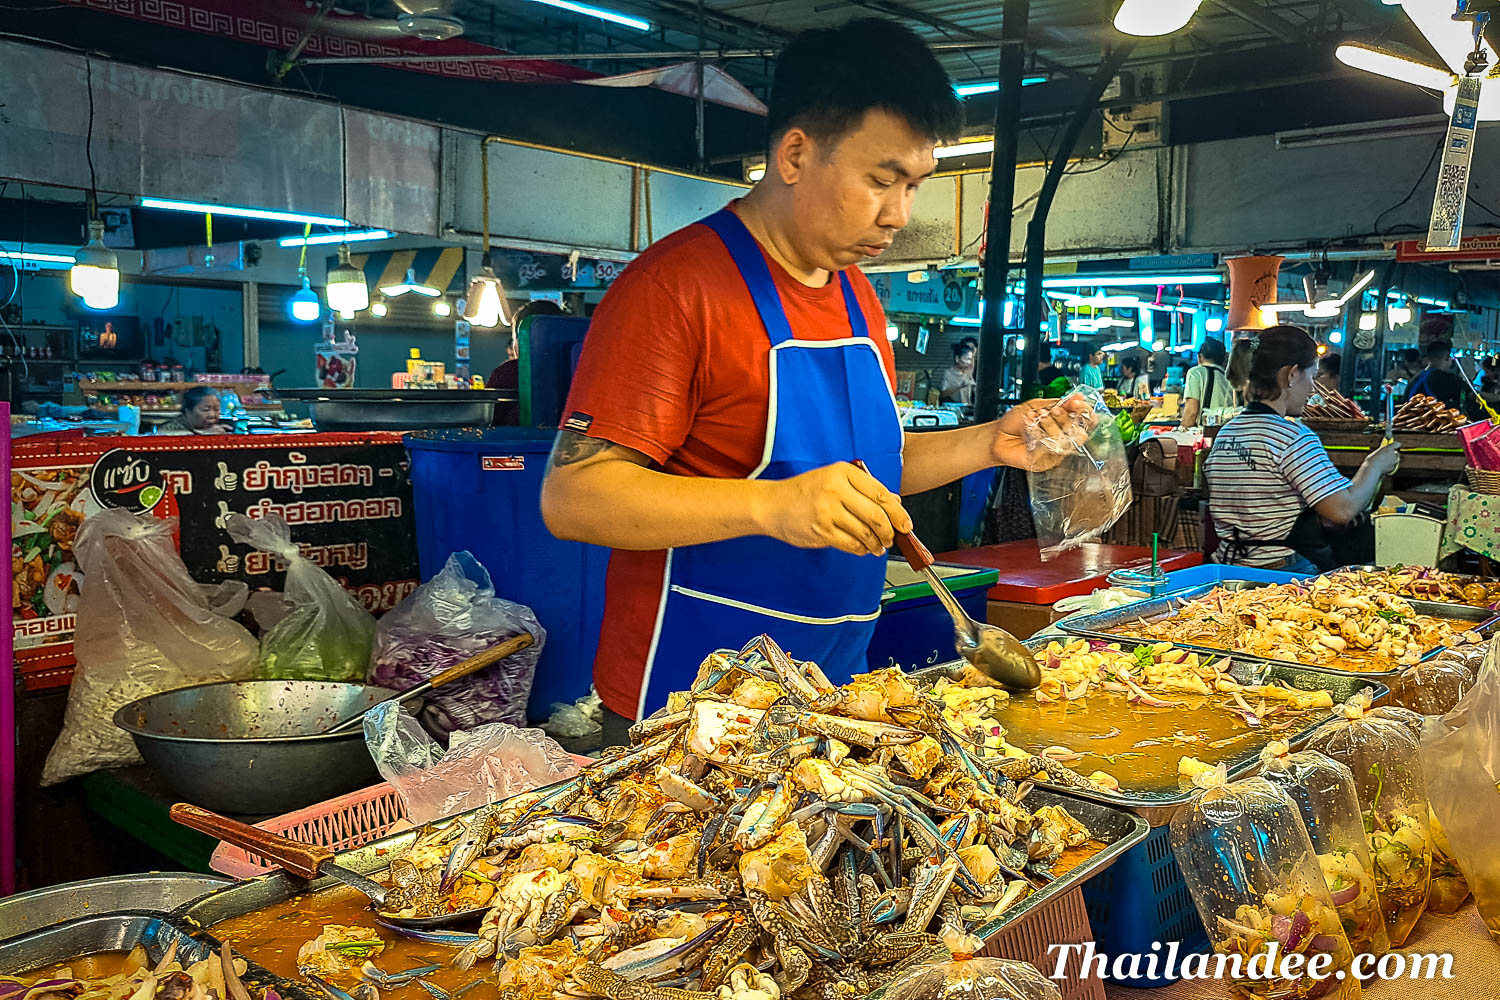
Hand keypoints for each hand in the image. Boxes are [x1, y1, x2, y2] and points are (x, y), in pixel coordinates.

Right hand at [758, 462, 911, 555]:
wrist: (771, 505)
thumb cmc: (803, 491)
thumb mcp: (834, 479)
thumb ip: (864, 489)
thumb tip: (894, 503)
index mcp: (842, 472)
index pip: (880, 493)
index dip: (898, 512)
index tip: (905, 523)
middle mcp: (835, 489)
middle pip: (876, 515)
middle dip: (890, 531)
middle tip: (893, 537)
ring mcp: (827, 511)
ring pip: (865, 532)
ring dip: (877, 543)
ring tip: (878, 546)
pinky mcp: (821, 531)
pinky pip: (851, 544)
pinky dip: (862, 549)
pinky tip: (863, 548)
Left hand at [988, 396, 1097, 471]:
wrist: (996, 436)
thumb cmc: (1015, 423)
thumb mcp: (1036, 406)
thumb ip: (1057, 403)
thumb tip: (1077, 396)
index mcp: (1063, 423)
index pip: (1084, 419)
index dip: (1084, 411)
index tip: (1077, 402)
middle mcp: (1062, 438)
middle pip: (1077, 430)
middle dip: (1064, 418)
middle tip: (1052, 411)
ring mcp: (1054, 451)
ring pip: (1063, 440)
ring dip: (1050, 426)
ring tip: (1037, 417)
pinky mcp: (1045, 461)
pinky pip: (1049, 449)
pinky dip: (1039, 435)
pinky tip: (1030, 427)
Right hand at [1367, 440, 1401, 475]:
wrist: (1372, 469)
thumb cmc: (1371, 460)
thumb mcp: (1376, 452)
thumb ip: (1382, 450)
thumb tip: (1383, 448)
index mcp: (1389, 448)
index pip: (1396, 444)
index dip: (1395, 444)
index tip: (1392, 445)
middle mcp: (1393, 454)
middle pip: (1395, 452)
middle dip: (1392, 454)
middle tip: (1385, 455)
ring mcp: (1394, 461)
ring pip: (1395, 459)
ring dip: (1391, 460)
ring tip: (1383, 462)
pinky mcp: (1393, 467)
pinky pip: (1393, 465)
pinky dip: (1389, 466)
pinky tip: (1382, 466)